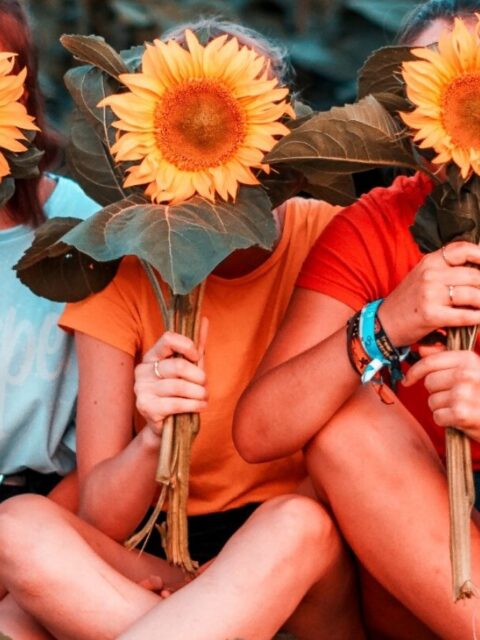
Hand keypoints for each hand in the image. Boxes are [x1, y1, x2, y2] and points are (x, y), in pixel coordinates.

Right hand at [134, 319, 208, 437]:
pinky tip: (200, 406)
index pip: (168, 339)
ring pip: (179, 386)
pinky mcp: (145, 407)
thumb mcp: (189, 368)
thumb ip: (196, 345)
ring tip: (204, 397)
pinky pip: (175, 403)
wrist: (167, 425)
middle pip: (178, 366)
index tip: (197, 357)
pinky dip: (193, 405)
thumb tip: (205, 319)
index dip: (187, 346)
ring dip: (199, 393)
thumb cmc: (179, 393)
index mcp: (152, 356)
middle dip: (199, 377)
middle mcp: (142, 370)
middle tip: (205, 385)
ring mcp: (141, 389)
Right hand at [378, 242, 479, 347]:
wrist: (385, 322)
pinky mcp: (431, 314)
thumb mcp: (423, 276)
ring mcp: (429, 294)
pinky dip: (478, 318)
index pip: (462, 249)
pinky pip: (464, 315)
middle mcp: (430, 274)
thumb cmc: (408, 300)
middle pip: (474, 275)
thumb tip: (477, 267)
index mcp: (430, 261)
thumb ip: (447, 269)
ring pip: (472, 295)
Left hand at [403, 347, 479, 440]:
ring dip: (442, 408)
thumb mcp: (471, 371)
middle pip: (429, 383)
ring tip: (460, 408)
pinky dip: (446, 421)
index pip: (430, 362)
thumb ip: (445, 359)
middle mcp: (467, 374)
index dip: (414, 372)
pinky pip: (438, 417)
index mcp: (468, 359)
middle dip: (436, 392)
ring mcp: (464, 393)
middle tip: (453, 397)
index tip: (408, 380)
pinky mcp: (462, 414)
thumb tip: (421, 348)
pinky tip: (461, 419)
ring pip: (432, 401)